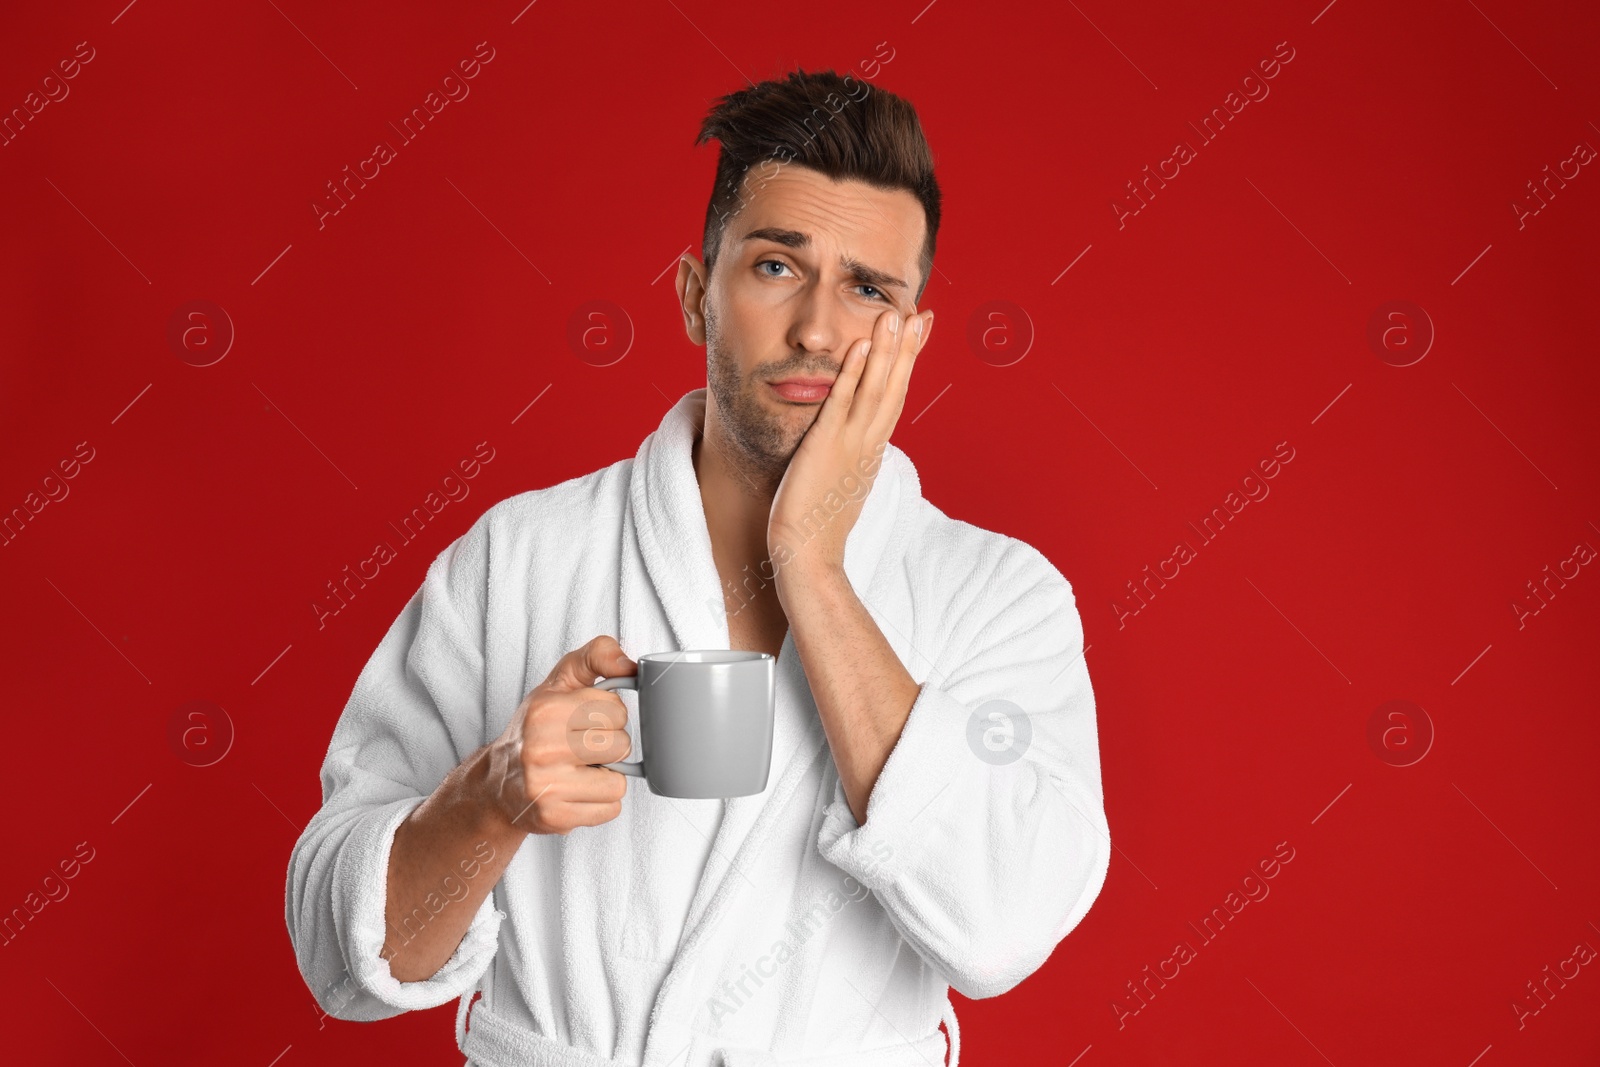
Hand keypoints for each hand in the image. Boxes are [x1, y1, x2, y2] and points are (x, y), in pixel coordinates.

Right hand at [481, 635, 638, 835]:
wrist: (497, 784)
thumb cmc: (535, 730)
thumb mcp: (559, 683)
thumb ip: (595, 657)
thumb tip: (630, 664)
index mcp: (546, 709)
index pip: (617, 710)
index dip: (608, 716)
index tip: (586, 721)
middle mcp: (542, 747)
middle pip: (621, 746)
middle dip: (609, 747)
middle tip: (583, 749)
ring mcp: (546, 785)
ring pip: (619, 782)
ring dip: (606, 778)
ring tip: (580, 772)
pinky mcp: (555, 817)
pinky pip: (611, 809)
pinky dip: (600, 803)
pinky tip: (576, 793)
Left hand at [768, 306, 933, 575]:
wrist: (808, 557)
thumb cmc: (816, 526)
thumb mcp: (839, 483)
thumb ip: (846, 458)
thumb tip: (849, 447)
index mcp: (871, 450)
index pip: (895, 398)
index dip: (908, 364)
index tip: (918, 335)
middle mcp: (868, 444)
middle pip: (895, 388)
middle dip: (908, 350)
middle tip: (920, 314)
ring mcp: (850, 445)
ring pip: (875, 390)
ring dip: (886, 351)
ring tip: (894, 315)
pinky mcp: (826, 448)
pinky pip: (841, 405)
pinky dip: (852, 375)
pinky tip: (858, 348)